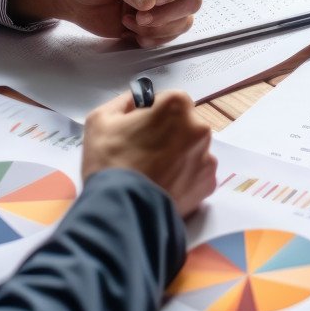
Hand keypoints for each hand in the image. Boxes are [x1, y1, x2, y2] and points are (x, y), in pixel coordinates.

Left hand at [10, 0, 202, 46]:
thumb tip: (149, 1)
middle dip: (168, 14)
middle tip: (141, 17)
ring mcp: (162, 3)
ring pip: (184, 20)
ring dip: (159, 28)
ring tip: (130, 22)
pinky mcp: (156, 22)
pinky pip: (170, 35)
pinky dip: (153, 39)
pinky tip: (131, 32)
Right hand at [82, 90, 215, 216]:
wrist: (121, 210)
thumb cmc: (109, 161)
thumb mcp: (100, 119)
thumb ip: (123, 102)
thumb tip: (136, 100)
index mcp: (177, 107)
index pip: (170, 100)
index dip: (155, 113)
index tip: (142, 128)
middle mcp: (199, 128)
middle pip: (185, 125)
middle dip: (169, 134)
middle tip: (145, 153)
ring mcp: (206, 157)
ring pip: (192, 150)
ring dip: (178, 156)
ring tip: (154, 173)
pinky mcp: (208, 184)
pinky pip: (196, 174)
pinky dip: (184, 178)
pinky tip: (164, 186)